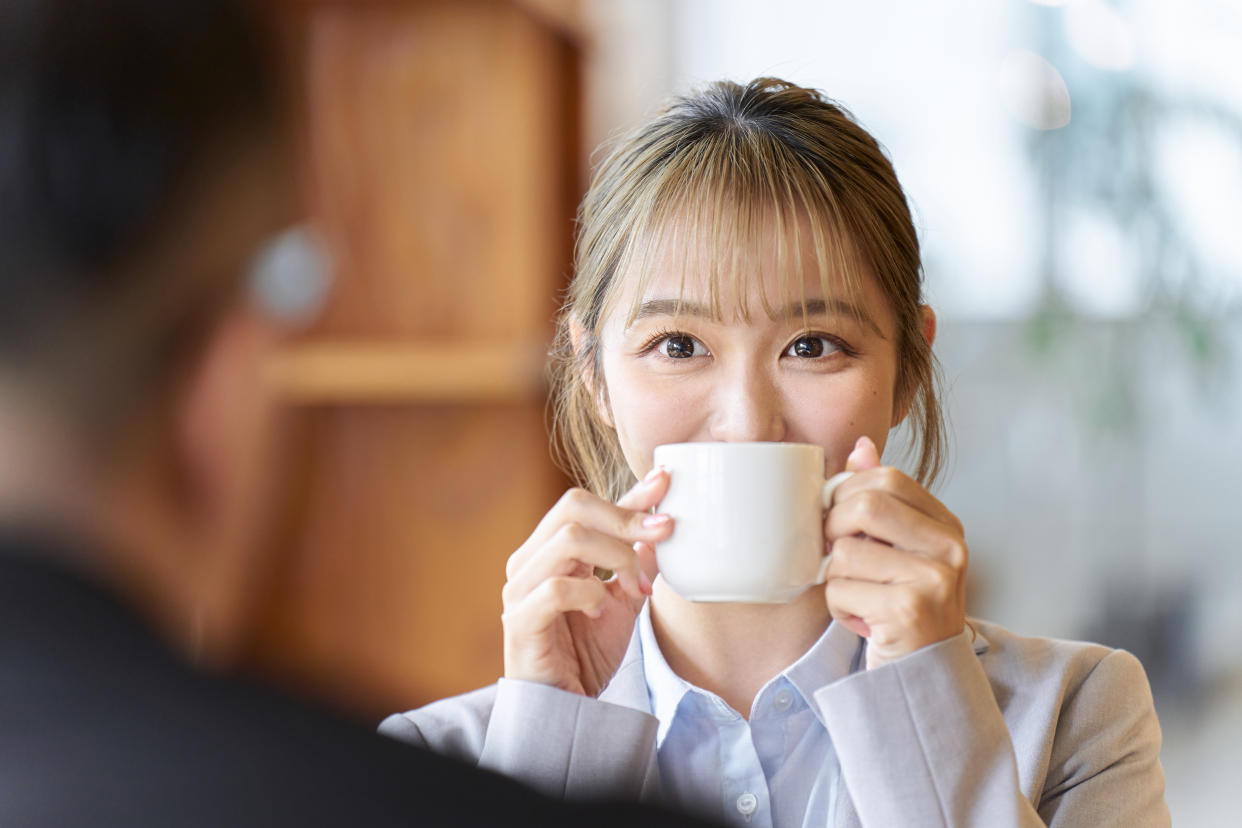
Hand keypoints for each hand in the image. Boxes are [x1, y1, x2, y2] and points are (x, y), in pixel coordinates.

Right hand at [501, 469, 672, 695]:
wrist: (567, 708)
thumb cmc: (587, 652)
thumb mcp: (623, 599)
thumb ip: (635, 561)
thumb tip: (660, 520)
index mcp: (549, 551)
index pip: (584, 504)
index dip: (628, 494)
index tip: (666, 484)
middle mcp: (528, 562)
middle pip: (573, 508)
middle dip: (625, 518)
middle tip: (662, 535)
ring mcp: (519, 590)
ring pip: (569, 541)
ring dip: (616, 558)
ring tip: (635, 587)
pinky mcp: (520, 621)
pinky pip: (557, 588)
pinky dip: (590, 594)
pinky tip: (601, 613)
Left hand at [824, 436, 967, 669]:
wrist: (924, 678)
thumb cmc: (903, 607)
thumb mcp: (896, 549)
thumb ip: (881, 499)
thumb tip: (862, 445)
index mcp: (946, 525)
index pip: (886, 478)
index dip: (847, 492)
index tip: (837, 519)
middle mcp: (949, 548)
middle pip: (864, 506)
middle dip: (834, 530)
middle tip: (837, 557)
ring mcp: (934, 579)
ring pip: (845, 552)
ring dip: (835, 579)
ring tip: (858, 598)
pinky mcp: (909, 610)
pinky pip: (841, 589)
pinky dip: (837, 607)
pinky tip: (861, 620)